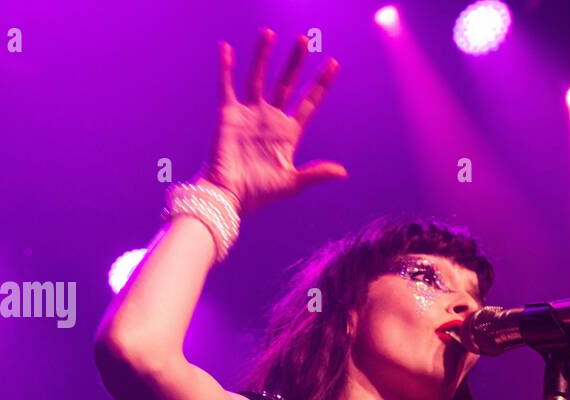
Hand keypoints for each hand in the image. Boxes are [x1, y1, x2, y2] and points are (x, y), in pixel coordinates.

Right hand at [205, 29, 347, 213]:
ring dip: (264, 56)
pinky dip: (225, 68)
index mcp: (288, 133)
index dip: (320, 84)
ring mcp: (250, 114)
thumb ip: (316, 173)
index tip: (333, 64)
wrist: (230, 196)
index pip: (308, 102)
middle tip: (304, 40)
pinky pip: (227, 86)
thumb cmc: (260, 193)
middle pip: (286, 83)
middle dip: (296, 62)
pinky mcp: (229, 114)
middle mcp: (270, 119)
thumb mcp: (292, 183)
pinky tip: (226, 48)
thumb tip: (344, 172)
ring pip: (259, 78)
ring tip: (269, 33)